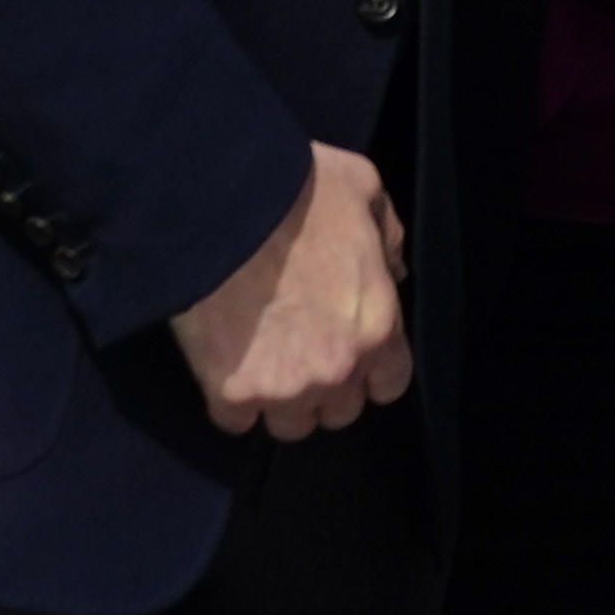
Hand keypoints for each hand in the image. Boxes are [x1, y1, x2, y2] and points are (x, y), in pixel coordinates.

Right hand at [166, 142, 409, 437]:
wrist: (220, 204)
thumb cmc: (296, 189)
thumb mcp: (363, 190)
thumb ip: (388, 237)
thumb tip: (394, 271)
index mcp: (379, 326)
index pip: (390, 384)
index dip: (369, 372)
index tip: (348, 352)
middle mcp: (339, 368)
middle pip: (339, 412)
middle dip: (324, 388)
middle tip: (298, 353)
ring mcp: (285, 386)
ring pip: (289, 425)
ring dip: (279, 402)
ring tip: (261, 366)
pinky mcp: (232, 392)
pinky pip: (236, 422)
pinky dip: (231, 402)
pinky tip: (225, 370)